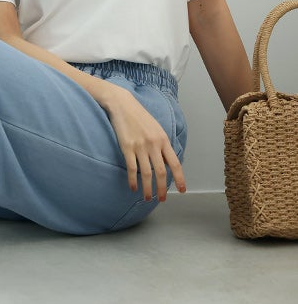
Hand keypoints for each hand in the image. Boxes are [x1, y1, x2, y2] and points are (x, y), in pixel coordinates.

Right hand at [101, 84, 185, 201]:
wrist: (122, 104)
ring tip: (147, 198)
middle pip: (161, 172)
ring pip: (147, 173)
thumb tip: (166, 162)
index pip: (175, 163)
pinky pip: (132, 168)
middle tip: (161, 199)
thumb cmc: (139, 116)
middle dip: (162, 188)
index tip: (182, 190)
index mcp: (163, 139)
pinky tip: (133, 187)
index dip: (180, 178)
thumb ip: (161, 145)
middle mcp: (154, 144)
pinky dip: (133, 180)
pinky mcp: (127, 147)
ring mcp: (140, 146)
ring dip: (148, 188)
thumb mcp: (155, 128)